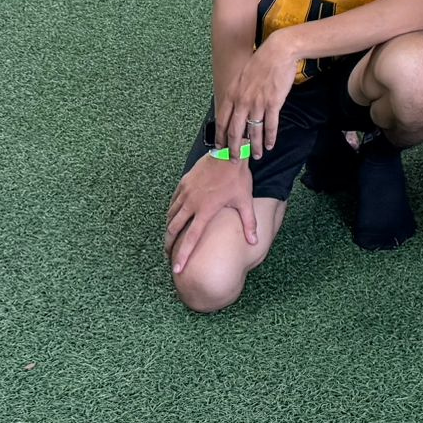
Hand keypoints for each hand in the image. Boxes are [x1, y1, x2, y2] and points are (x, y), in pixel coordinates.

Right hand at [164, 154, 256, 273]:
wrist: (228, 152)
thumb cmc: (237, 178)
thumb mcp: (245, 201)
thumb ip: (249, 223)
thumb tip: (254, 242)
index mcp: (205, 211)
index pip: (191, 239)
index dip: (183, 256)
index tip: (176, 270)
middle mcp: (191, 203)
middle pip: (173, 229)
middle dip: (169, 245)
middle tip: (168, 256)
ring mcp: (185, 192)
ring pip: (171, 215)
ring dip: (169, 229)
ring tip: (169, 239)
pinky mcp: (183, 183)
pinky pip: (173, 201)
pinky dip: (171, 212)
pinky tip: (173, 216)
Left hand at [218, 36, 297, 160]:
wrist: (278, 52)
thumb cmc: (261, 62)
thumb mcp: (241, 76)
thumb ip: (236, 93)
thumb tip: (234, 106)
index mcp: (232, 93)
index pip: (222, 121)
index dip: (220, 136)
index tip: (220, 147)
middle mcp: (242, 100)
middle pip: (235, 130)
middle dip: (234, 148)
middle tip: (235, 159)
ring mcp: (257, 103)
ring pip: (253, 131)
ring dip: (254, 146)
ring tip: (256, 155)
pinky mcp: (273, 103)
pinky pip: (270, 125)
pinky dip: (270, 137)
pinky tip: (269, 144)